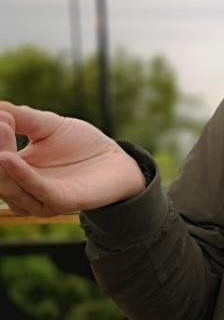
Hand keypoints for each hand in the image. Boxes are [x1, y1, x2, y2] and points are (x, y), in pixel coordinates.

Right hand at [0, 102, 145, 215]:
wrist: (116, 160)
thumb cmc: (80, 144)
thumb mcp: (47, 126)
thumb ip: (20, 117)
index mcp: (14, 170)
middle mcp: (21, 189)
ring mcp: (40, 199)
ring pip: (9, 186)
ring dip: (0, 163)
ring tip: (1, 130)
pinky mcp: (60, 202)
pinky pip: (36, 190)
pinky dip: (20, 175)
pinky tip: (7, 157)